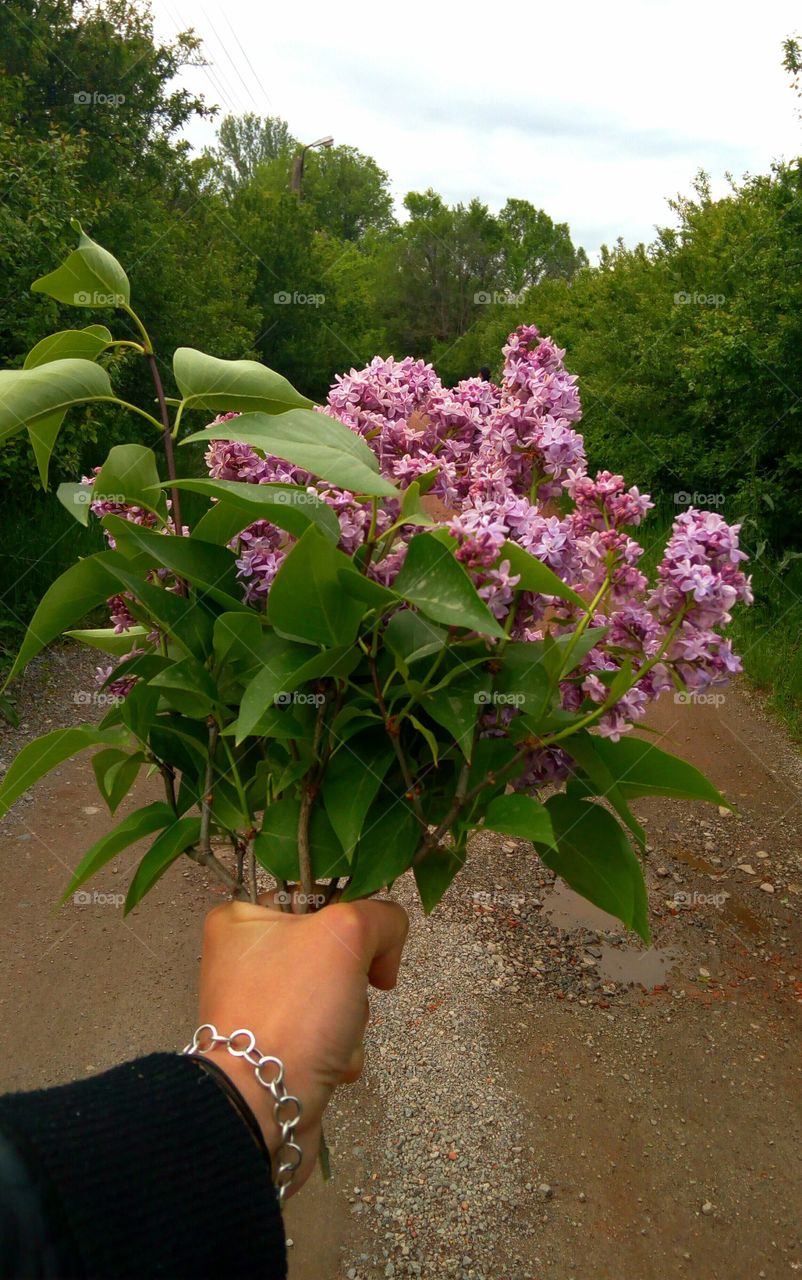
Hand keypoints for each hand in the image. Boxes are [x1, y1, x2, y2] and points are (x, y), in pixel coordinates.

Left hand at [197, 896, 408, 1194]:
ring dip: (351, 1019)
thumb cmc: (294, 1007)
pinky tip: (330, 1066)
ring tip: (334, 1038)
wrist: (264, 1106)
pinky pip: (327, 1037)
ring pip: (337, 995)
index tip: (361, 942)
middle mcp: (243, 960)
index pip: (315, 894)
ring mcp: (260, 1009)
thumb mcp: (348, 932)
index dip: (348, 917)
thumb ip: (382, 917)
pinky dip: (339, 1051)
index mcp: (241, 920)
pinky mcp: (275, 1052)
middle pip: (332, 950)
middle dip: (353, 978)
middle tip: (344, 994)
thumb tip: (384, 954)